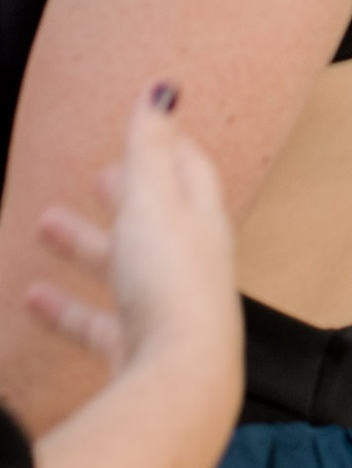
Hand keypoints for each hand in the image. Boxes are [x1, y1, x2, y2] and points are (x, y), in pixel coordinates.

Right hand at [27, 84, 240, 392]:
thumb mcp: (154, 202)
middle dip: (125, 193)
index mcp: (202, 223)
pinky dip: (66, 307)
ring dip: (84, 245)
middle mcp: (191, 265)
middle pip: (157, 219)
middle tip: (97, 175)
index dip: (169, 146)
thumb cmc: (171, 286)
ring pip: (121, 268)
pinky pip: (96, 322)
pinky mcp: (136, 351)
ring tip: (43, 225)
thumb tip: (164, 87)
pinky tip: (33, 299)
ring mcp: (165, 310)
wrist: (177, 380)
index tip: (148, 126)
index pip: (192, 172)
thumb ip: (150, 148)